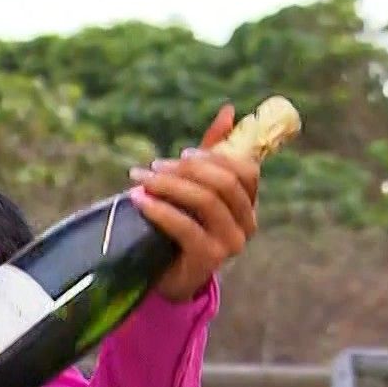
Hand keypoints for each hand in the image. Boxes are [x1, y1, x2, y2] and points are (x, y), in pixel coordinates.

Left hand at [128, 104, 260, 302]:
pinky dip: (159, 209)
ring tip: (140, 179)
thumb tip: (230, 110)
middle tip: (154, 166)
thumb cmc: (181, 226)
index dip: (214, 157)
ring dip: (169, 185)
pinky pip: (185, 226)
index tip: (181, 154)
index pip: (245, 171)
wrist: (167, 276)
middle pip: (224, 183)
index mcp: (248, 204)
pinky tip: (139, 199)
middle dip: (186, 170)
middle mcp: (247, 224)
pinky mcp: (209, 259)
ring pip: (206, 201)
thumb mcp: (195, 187)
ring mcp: (231, 243)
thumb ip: (212, 151)